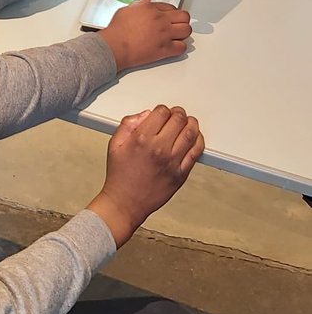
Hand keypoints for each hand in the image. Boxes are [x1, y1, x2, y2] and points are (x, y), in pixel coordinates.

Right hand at [88, 105, 203, 245]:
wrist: (125, 203)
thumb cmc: (120, 176)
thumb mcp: (115, 144)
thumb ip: (129, 124)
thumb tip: (146, 115)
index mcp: (142, 139)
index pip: (161, 112)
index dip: (163, 110)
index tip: (162, 113)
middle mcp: (159, 148)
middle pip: (178, 120)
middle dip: (178, 114)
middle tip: (176, 115)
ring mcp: (172, 161)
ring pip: (190, 133)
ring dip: (191, 123)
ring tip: (188, 123)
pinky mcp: (181, 174)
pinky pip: (196, 152)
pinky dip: (198, 141)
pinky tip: (195, 138)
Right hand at [101, 0, 191, 72]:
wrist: (114, 46)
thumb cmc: (118, 29)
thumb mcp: (127, 9)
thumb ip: (140, 1)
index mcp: (152, 9)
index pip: (171, 7)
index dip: (171, 11)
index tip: (169, 15)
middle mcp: (161, 21)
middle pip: (184, 16)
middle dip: (182, 20)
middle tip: (177, 24)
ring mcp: (164, 35)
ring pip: (186, 31)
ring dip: (183, 32)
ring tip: (177, 34)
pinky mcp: (164, 49)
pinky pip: (181, 47)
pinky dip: (179, 47)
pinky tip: (174, 46)